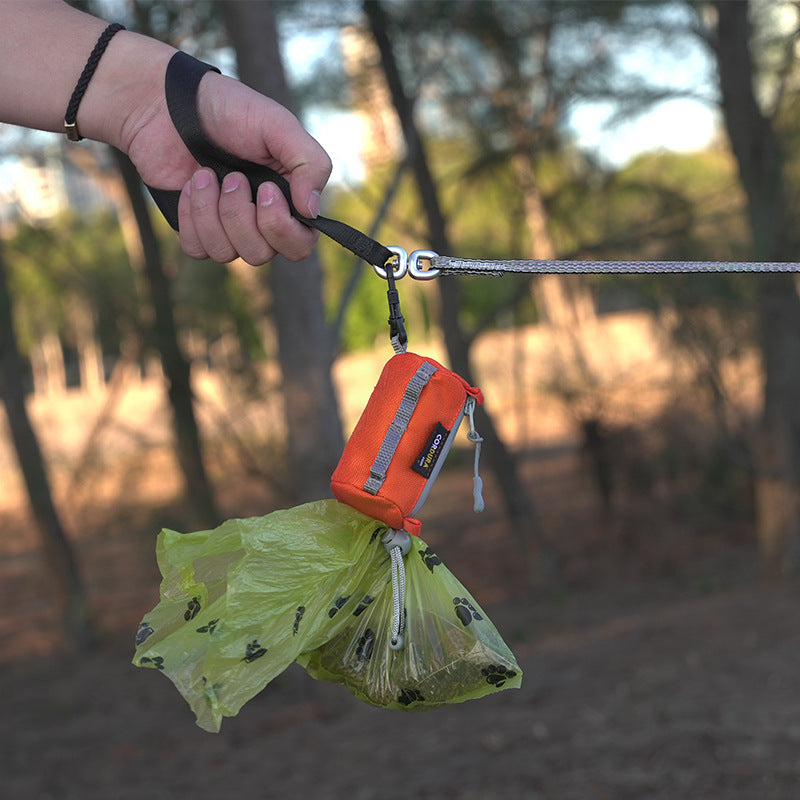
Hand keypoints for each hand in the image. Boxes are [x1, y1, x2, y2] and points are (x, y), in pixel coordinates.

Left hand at [123, 69, 331, 264]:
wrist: (167, 104)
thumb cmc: (229, 110)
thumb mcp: (279, 125)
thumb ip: (309, 164)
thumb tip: (312, 211)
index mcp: (289, 200)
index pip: (299, 245)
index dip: (282, 228)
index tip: (267, 189)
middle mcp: (261, 221)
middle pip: (261, 255)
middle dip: (240, 215)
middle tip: (232, 177)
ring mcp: (227, 228)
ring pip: (226, 253)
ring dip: (211, 211)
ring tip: (205, 175)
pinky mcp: (195, 229)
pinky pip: (198, 249)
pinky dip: (191, 217)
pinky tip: (189, 187)